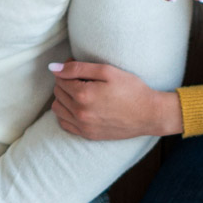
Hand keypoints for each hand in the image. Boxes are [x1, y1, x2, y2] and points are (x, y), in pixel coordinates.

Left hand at [49, 60, 182, 139]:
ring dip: (63, 98)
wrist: (149, 114)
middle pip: (58, 92)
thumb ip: (78, 68)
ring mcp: (83, 126)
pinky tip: (78, 107)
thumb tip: (53, 68)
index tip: (78, 67)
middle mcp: (80, 113)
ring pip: (57, 108)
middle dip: (65, 82)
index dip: (67, 70)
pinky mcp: (88, 135)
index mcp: (83, 95)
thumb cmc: (131, 89)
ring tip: (79, 92)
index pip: (60, 79)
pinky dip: (66, 113)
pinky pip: (64, 123)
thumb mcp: (107, 71)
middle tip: (82, 78)